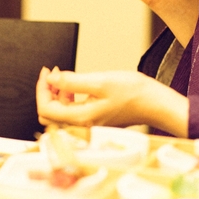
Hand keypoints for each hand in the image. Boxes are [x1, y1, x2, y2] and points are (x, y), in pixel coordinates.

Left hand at [36, 66, 188, 136]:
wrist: (155, 104)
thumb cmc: (134, 93)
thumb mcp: (100, 81)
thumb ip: (72, 81)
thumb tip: (51, 80)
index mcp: (81, 118)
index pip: (46, 109)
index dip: (42, 89)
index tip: (47, 73)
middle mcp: (82, 126)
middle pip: (50, 114)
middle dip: (48, 92)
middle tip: (53, 74)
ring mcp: (89, 124)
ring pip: (61, 112)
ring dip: (59, 93)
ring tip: (66, 77)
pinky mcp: (95, 120)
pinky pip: (73, 112)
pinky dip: (70, 98)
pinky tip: (77, 86)